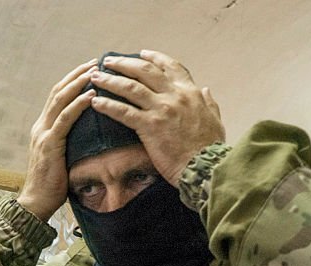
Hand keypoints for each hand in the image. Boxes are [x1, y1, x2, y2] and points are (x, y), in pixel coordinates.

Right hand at [17, 60, 96, 221]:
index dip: (72, 80)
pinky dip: (78, 105)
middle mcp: (40, 126)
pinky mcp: (49, 145)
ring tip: (94, 71)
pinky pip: (65, 120)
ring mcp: (43, 134)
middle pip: (58, 92)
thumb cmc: (52, 185)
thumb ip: (69, 143)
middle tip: (95, 61)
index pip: (57, 97)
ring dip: (78, 83)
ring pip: (60, 100)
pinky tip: (91, 96)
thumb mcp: (62, 158)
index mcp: (43, 128)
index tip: (89, 69)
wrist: (36, 203)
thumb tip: (88, 136)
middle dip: (76, 74)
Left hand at [90, 50, 224, 186]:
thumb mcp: (215, 119)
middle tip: (108, 61)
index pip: (170, 67)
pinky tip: (96, 103)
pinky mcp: (150, 126)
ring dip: (110, 80)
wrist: (205, 167)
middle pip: (144, 71)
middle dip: (124, 63)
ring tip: (95, 77)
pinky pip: (124, 112)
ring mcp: (161, 109)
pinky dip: (108, 105)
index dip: (154, 58)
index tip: (141, 53)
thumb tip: (205, 89)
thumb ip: (209, 102)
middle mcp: (175, 95)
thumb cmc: (210, 148)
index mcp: (190, 92)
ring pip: (130, 87)